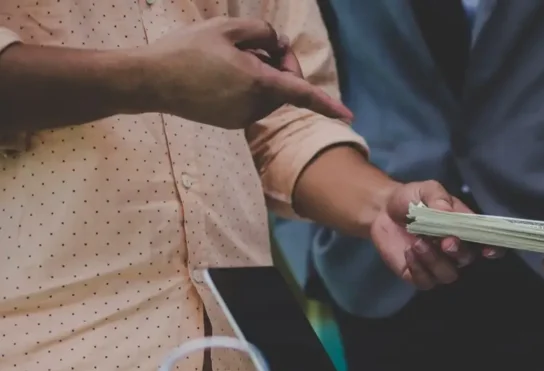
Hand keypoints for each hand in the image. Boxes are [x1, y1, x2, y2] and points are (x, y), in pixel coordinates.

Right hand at [136, 18, 352, 128]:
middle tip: (261, 44)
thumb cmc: (185, 50)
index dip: (327, 103)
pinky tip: (222, 73)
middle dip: (281, 66)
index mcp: (257, 83)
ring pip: (268, 95)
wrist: (149, 81)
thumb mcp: (225, 28)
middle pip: (284, 86)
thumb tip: (277, 45)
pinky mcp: (230, 123)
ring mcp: (242, 119)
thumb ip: (261, 33)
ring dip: (263, 75)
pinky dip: (248, 87)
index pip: (301, 93)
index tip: (349, 115)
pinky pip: (251, 103)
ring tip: (233, 56)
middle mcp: (254, 107)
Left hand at [370, 181, 503, 288]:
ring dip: (434, 260)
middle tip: (445, 241)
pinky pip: (426, 281)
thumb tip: (448, 212)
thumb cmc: (411, 199)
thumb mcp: (427, 189)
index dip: (493, 249)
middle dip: (459, 252)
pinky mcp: (418, 275)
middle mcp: (456, 251)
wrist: (382, 210)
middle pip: (467, 259)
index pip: (486, 243)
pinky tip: (409, 252)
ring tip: (418, 243)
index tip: (488, 250)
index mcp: (465, 230)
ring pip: (447, 274)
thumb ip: (438, 198)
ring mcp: (438, 265)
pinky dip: (418, 268)